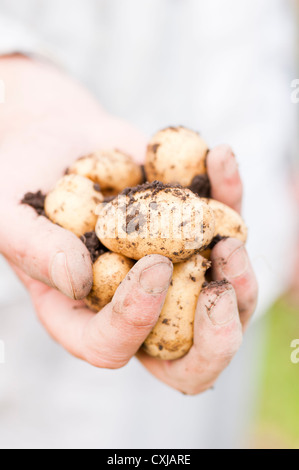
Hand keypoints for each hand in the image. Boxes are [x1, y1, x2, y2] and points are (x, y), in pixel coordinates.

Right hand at [0, 57, 257, 394]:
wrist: (55, 138)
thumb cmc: (22, 181)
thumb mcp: (11, 217)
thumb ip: (37, 252)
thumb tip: (78, 279)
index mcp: (83, 312)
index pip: (112, 345)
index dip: (136, 321)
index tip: (153, 266)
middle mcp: (132, 299)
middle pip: (187, 350)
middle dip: (215, 336)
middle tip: (220, 291)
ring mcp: (168, 264)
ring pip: (223, 295)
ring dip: (240, 275)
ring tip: (230, 238)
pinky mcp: (190, 225)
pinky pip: (224, 222)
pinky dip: (229, 192)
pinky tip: (219, 158)